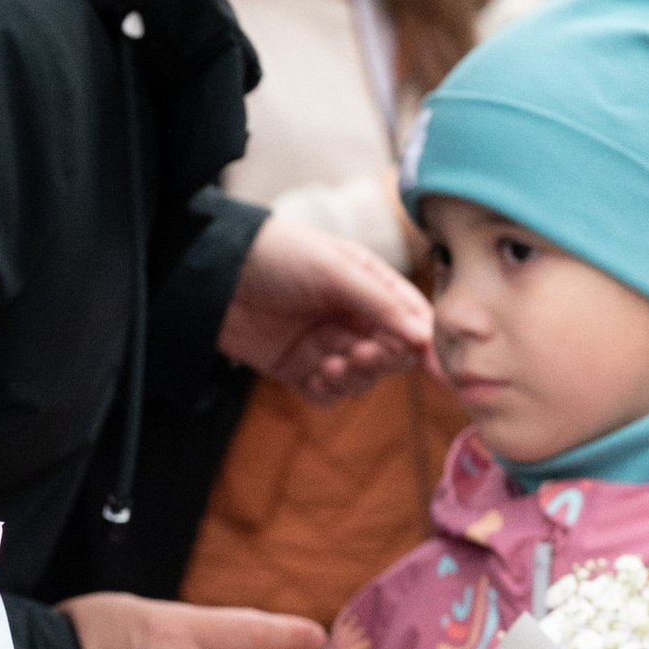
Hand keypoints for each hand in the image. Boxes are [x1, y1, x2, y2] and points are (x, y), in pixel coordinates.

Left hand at [219, 212, 432, 400]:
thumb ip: (380, 303)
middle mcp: (352, 317)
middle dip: (385, 358)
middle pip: (391, 354)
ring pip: (362, 378)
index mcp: (369, 286)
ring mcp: (324, 344)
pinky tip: (318, 374)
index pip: (411, 319)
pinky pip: (327, 393)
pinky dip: (330, 391)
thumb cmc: (278, 254)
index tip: (434, 366)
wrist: (214, 272)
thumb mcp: (335, 269)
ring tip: (334, 362)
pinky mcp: (297, 368)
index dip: (424, 343)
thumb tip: (424, 336)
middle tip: (364, 351)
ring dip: (356, 376)